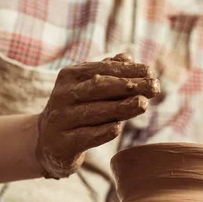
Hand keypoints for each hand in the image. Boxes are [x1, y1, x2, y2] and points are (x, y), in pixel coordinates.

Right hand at [36, 54, 160, 178]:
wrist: (48, 142)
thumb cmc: (76, 109)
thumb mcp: (87, 87)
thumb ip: (106, 72)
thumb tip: (128, 57)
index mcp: (69, 76)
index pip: (101, 69)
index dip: (127, 70)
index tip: (150, 72)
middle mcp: (62, 96)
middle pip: (98, 88)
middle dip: (129, 86)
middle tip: (154, 87)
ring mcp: (60, 120)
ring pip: (94, 112)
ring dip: (121, 107)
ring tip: (143, 104)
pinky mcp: (63, 144)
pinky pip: (85, 137)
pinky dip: (102, 132)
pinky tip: (118, 128)